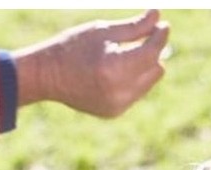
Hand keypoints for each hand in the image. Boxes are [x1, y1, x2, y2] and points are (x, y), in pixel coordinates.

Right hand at [13, 10, 168, 117]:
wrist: (46, 77)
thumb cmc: (72, 47)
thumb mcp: (102, 31)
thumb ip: (134, 27)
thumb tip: (158, 16)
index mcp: (114, 68)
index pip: (151, 53)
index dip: (160, 37)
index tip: (163, 25)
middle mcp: (119, 92)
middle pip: (155, 69)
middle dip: (153, 52)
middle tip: (144, 37)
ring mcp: (117, 105)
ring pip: (148, 83)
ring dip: (144, 67)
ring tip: (125, 54)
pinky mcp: (114, 112)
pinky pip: (136, 93)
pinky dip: (133, 80)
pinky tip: (115, 70)